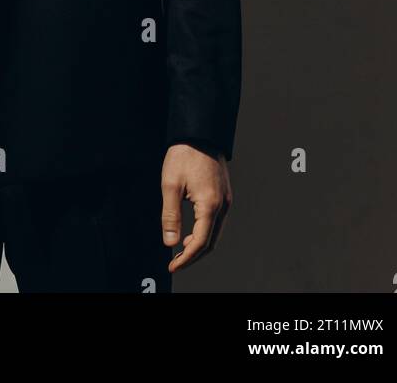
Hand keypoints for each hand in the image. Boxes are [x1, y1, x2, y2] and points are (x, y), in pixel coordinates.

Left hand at [161, 143, 231, 271]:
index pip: (201, 243)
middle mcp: (222, 205)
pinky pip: (217, 221)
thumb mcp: (170, 185)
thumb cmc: (184, 154)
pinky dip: (205, 232)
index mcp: (210, 204)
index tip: (173, 265)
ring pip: (215, 233)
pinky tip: (191, 232)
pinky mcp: (224, 194)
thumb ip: (170, 216)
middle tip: (176, 261)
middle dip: (193, 256)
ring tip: (181, 249)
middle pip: (211, 242)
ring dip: (199, 245)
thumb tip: (170, 243)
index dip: (187, 258)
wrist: (200, 132)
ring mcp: (226, 199)